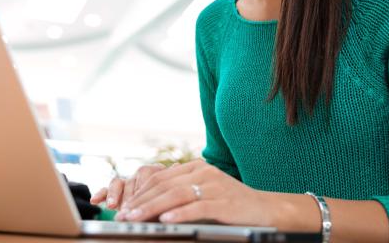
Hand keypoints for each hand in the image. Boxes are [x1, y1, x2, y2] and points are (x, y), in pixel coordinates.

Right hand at [90, 163, 168, 210]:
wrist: (165, 212)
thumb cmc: (171, 203)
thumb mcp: (173, 194)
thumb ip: (171, 182)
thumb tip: (175, 164)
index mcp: (158, 174)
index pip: (149, 176)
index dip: (144, 192)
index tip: (141, 205)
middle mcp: (142, 175)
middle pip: (133, 180)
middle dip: (129, 197)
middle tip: (127, 211)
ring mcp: (130, 182)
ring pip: (119, 183)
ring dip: (115, 195)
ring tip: (112, 206)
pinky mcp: (118, 190)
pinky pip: (108, 188)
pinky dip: (102, 193)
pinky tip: (95, 200)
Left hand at [114, 159, 274, 225]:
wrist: (265, 209)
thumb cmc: (231, 203)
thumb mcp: (205, 192)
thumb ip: (183, 192)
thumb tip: (153, 205)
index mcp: (196, 167)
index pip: (161, 177)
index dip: (141, 192)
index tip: (125, 206)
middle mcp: (203, 172)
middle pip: (165, 185)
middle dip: (142, 201)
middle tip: (124, 215)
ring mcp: (214, 185)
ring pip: (177, 194)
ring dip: (153, 207)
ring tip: (136, 218)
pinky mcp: (224, 201)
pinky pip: (198, 206)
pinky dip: (180, 213)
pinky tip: (166, 220)